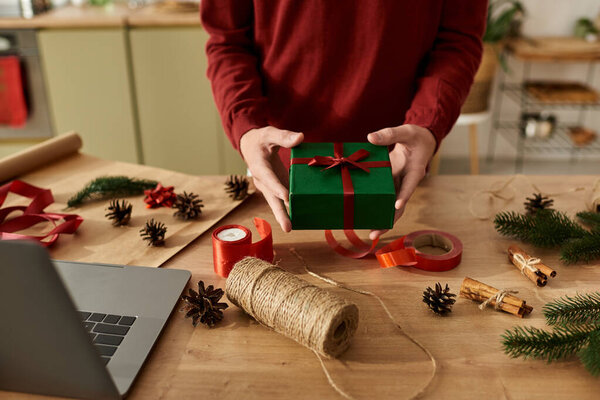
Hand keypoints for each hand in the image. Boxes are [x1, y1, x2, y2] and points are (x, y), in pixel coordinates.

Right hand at [240, 126, 303, 231]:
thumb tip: (300, 138)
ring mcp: (270, 187)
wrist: (250, 146)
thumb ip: (283, 136)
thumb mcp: (269, 134)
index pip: (269, 179)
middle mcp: (263, 181)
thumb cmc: (260, 140)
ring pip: (277, 203)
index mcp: (260, 167)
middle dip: (280, 214)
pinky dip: (291, 208)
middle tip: (288, 228)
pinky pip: (283, 200)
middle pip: (272, 199)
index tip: (286, 197)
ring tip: (294, 228)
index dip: (277, 188)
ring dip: (285, 215)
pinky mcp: (276, 188)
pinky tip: (301, 217)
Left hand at [367, 124, 436, 239]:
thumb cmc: (416, 136)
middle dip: (389, 220)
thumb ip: (389, 134)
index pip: (409, 185)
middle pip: (400, 206)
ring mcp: (399, 185)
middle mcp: (407, 182)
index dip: (404, 195)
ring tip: (371, 234)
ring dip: (383, 219)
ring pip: (392, 207)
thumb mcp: (406, 131)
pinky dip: (377, 207)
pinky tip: (366, 217)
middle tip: (376, 233)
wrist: (420, 141)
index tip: (397, 206)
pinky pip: (385, 199)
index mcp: (415, 170)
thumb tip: (370, 137)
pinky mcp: (392, 184)